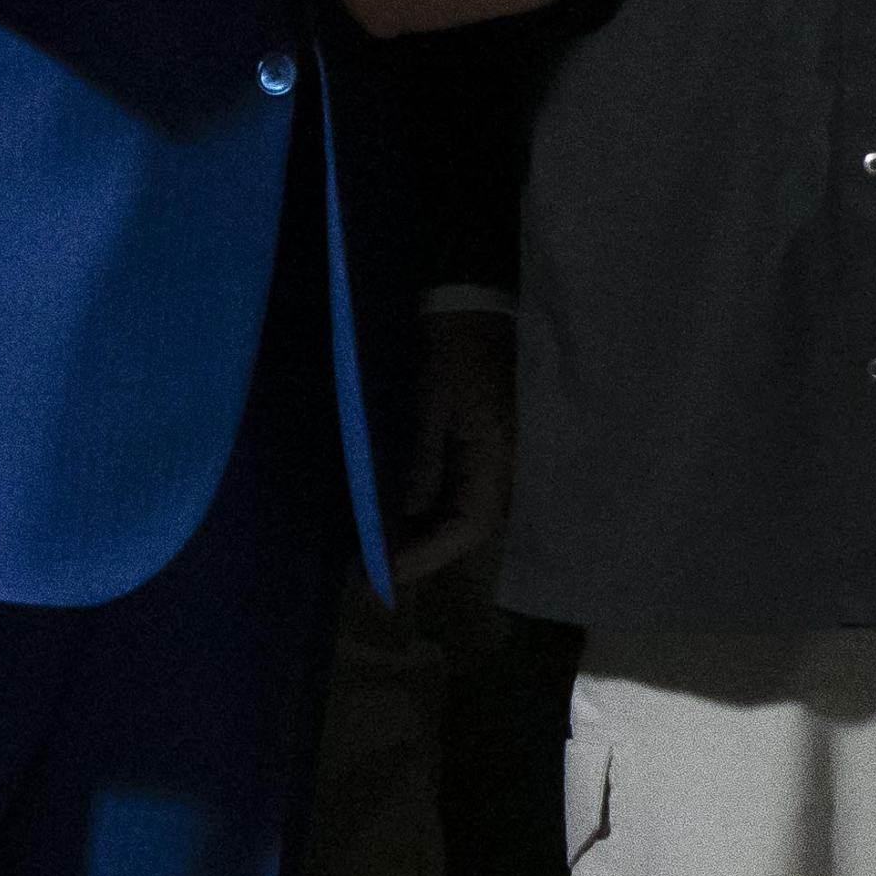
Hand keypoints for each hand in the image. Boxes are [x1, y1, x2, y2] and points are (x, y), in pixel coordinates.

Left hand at [383, 294, 516, 587]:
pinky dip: (427, 510)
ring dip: (422, 533)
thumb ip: (420, 462)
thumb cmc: (452, 344)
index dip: (425, 555)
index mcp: (499, 455)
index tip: (381, 571)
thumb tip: (402, 518)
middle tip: (369, 568)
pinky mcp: (482, 449)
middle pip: (466, 529)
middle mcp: (506, 468)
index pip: (467, 526)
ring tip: (375, 546)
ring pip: (462, 515)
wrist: (472, 303)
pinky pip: (459, 492)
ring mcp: (496, 460)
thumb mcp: (430, 400)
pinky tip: (394, 515)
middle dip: (421, 551)